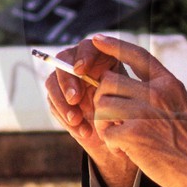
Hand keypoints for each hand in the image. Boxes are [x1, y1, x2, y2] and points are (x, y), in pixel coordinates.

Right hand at [43, 38, 138, 186]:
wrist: (121, 140)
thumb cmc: (132, 115)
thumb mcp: (134, 99)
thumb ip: (124, 86)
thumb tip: (110, 76)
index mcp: (101, 58)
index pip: (87, 47)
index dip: (82, 55)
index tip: (81, 70)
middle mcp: (81, 66)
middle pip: (64, 60)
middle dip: (67, 80)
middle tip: (75, 99)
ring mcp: (68, 82)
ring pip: (53, 81)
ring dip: (63, 102)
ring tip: (77, 120)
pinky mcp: (59, 99)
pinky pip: (53, 103)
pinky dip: (65, 118)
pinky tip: (81, 130)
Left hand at [90, 35, 186, 186]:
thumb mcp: (185, 107)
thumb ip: (163, 95)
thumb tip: (140, 88)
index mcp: (170, 84)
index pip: (137, 56)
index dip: (114, 46)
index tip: (97, 41)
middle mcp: (157, 93)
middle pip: (109, 81)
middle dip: (102, 99)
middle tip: (110, 117)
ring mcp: (145, 112)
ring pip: (102, 106)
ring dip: (104, 123)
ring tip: (117, 137)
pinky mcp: (135, 135)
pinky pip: (107, 132)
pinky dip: (111, 144)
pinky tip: (124, 151)